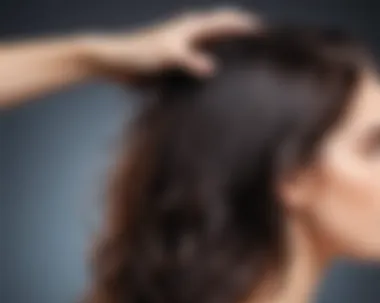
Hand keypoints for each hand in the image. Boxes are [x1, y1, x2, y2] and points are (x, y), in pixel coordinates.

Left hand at [80, 8, 260, 80]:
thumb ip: (190, 61)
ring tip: (242, 56)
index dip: (243, 24)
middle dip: (239, 30)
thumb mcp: (167, 55)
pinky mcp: (176, 59)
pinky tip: (214, 74)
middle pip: (220, 27)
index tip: (262, 31)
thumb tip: (213, 68)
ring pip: (212, 42)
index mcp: (191, 26)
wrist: (116, 61)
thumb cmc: (138, 53)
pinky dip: (212, 60)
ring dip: (227, 45)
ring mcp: (183, 45)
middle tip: (257, 40)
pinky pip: (201, 56)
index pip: (224, 21)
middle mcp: (189, 33)